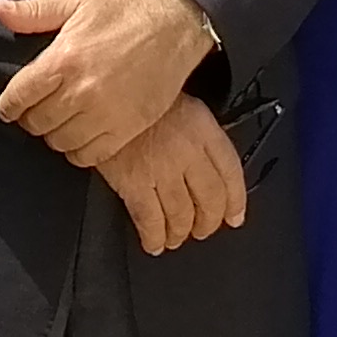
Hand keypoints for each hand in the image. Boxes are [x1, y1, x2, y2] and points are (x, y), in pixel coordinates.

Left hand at [0, 0, 211, 167]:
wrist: (174, 25)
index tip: (10, 107)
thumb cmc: (123, 12)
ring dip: (54, 134)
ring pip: (60, 142)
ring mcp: (105, 113)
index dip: (9, 105)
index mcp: (64, 58)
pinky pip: (89, 156)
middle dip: (31, 118)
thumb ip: (33, 11)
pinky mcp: (126, 128)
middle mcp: (81, 90)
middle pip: (37, 122)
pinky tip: (81, 135)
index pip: (19, 96)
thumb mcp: (75, 2)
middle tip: (37, 110)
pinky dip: (79, 151)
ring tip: (60, 122)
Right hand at [96, 96, 248, 253]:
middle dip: (209, 221)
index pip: (231, 170)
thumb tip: (209, 167)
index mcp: (201, 126)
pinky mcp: (133, 182)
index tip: (234, 215)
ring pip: (181, 214)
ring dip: (180, 232)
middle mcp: (187, 149)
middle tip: (204, 229)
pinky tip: (154, 242)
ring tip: (176, 237)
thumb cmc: (135, 94)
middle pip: (210, 198)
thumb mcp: (177, 101)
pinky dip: (154, 237)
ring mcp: (161, 167)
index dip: (236, 200)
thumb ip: (196, 132)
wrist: (100, 94)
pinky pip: (150, 220)